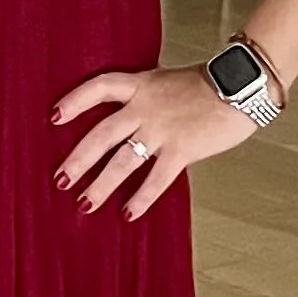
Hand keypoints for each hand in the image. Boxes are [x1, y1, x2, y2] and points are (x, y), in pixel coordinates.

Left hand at [52, 64, 258, 221]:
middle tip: (61, 178)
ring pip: (122, 161)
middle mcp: (145, 107)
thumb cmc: (212, 85)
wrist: (243, 85)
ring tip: (84, 204)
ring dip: (101, 185)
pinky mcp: (181, 149)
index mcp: (142, 84)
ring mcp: (162, 129)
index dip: (75, 101)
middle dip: (78, 158)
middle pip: (101, 134)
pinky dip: (140, 198)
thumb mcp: (171, 82)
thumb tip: (135, 121)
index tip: (55, 117)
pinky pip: (155, 178)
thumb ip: (151, 98)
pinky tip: (128, 214)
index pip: (99, 88)